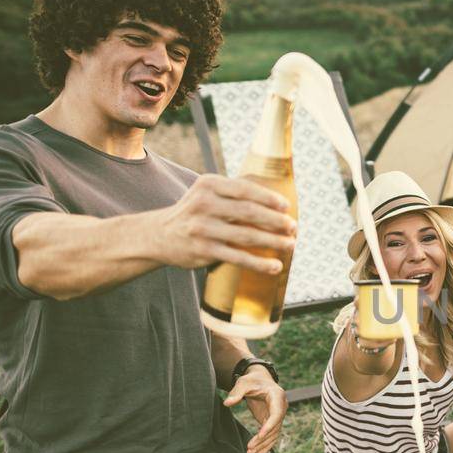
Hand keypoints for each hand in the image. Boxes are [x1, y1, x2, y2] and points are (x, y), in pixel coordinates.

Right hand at [155, 175, 294, 273]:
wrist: (159, 235)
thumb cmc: (194, 212)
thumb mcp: (207, 193)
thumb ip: (233, 192)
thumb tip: (275, 199)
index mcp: (208, 185)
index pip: (245, 189)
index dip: (269, 198)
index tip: (286, 207)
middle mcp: (204, 204)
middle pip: (249, 212)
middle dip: (276, 221)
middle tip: (293, 227)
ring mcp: (203, 228)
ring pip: (246, 236)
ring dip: (273, 241)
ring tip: (290, 245)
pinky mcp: (203, 250)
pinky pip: (238, 258)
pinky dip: (259, 263)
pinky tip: (275, 267)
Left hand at [225, 365, 286, 452]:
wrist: (259, 379)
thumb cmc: (252, 380)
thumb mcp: (243, 383)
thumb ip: (236, 392)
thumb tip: (227, 403)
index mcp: (277, 396)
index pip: (277, 414)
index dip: (270, 426)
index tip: (260, 436)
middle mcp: (281, 407)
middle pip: (275, 427)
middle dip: (263, 440)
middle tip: (250, 449)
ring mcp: (278, 415)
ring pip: (274, 434)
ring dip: (264, 446)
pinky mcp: (272, 421)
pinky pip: (271, 435)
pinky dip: (264, 445)